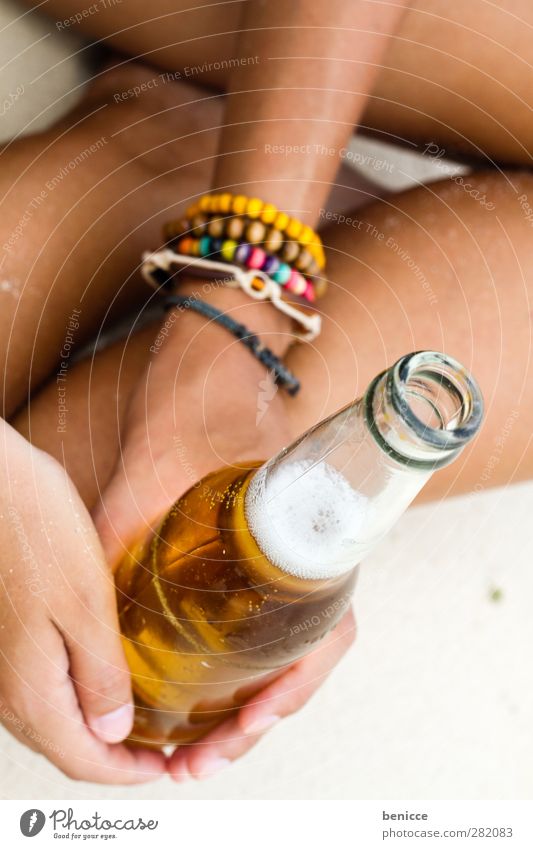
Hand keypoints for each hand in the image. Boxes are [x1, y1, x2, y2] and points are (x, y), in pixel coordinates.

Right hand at [0, 421, 165, 782]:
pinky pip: (45, 690)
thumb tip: (116, 731)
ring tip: (142, 721)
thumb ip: (101, 676)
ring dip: (98, 731)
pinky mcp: (10, 639)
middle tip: (162, 748)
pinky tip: (105, 677)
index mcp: (31, 691)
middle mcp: (11, 689)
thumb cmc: (35, 532)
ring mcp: (6, 666)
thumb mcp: (85, 605)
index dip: (129, 774)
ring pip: (55, 721)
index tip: (169, 766)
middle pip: (67, 749)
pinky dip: (79, 701)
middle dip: (116, 758)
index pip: (84, 762)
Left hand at [92, 283, 355, 777]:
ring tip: (207, 747)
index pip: (329, 631)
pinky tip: (213, 692)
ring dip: (258, 703)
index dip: (296, 687)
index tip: (253, 720)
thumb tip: (84, 600)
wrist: (215, 361)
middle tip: (209, 759)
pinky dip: (252, 669)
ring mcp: (293, 557)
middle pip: (311, 659)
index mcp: (306, 536)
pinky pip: (277, 626)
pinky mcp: (269, 554)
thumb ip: (122, 529)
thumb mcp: (155, 469)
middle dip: (263, 718)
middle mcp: (311, 555)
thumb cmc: (199, 404)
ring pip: (296, 651)